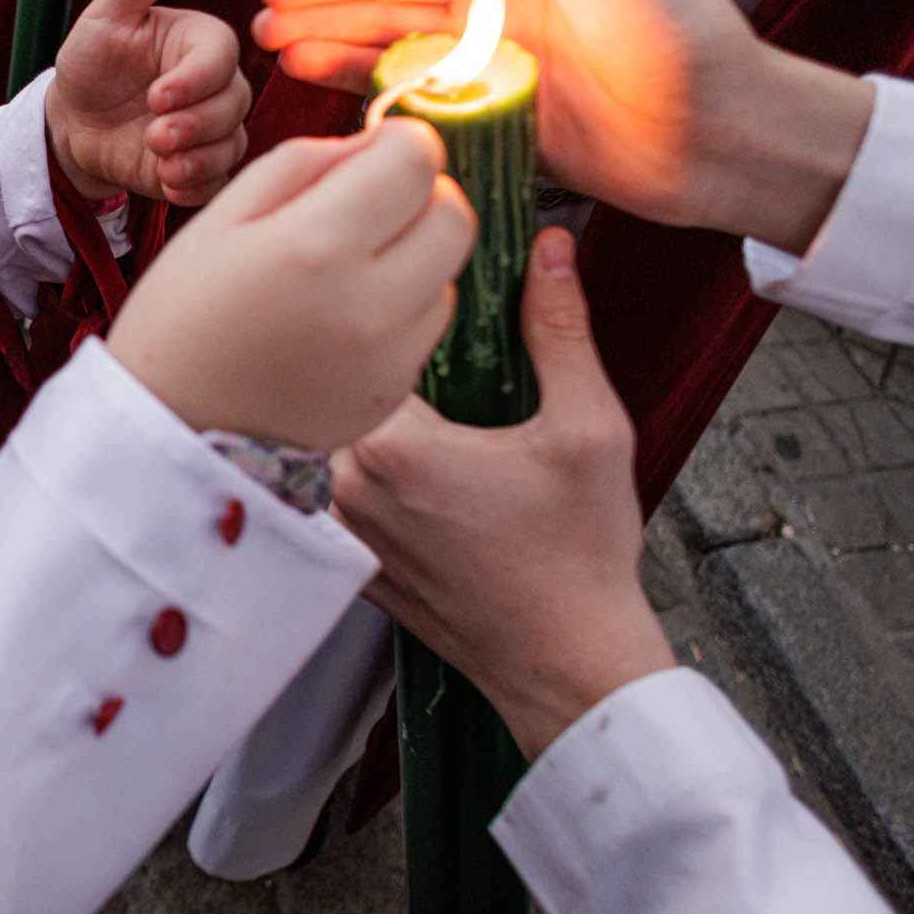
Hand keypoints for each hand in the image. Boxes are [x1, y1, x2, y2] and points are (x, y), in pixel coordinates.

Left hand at [48, 0, 252, 206]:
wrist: (74, 124)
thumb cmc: (91, 61)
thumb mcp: (108, 14)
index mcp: (204, 41)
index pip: (221, 59)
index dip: (194, 82)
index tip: (157, 97)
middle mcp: (219, 84)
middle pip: (234, 107)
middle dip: (194, 125)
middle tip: (153, 134)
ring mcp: (215, 128)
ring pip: (231, 146)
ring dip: (195, 159)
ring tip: (156, 158)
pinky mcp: (204, 168)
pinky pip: (218, 182)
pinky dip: (193, 185)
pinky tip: (163, 179)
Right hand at [108, 119, 473, 450]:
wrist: (171, 431)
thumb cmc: (181, 315)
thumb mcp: (220, 217)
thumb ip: (303, 161)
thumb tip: (375, 141)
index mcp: (315, 245)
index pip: (416, 159)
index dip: (401, 140)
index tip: (375, 150)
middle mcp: (368, 302)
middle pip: (454, 214)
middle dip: (421, 192)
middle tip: (370, 202)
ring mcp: (388, 354)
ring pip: (448, 269)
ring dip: (414, 250)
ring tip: (348, 266)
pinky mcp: (394, 390)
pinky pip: (429, 322)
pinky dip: (404, 303)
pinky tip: (345, 313)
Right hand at [256, 0, 872, 251]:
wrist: (718, 133)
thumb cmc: (680, 28)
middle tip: (261, 3)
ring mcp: (489, 51)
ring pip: (388, 31)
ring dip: (326, 31)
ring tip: (269, 39)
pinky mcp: (489, 108)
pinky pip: (410, 86)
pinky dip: (359, 79)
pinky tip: (313, 75)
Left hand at [337, 231, 675, 755]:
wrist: (565, 666)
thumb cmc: (580, 557)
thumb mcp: (589, 430)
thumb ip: (560, 330)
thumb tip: (550, 247)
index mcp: (396, 447)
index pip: (359, 338)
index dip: (387, 303)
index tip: (414, 282)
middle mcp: (347, 487)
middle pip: (331, 383)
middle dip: (365, 347)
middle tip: (408, 319)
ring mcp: (339, 528)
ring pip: (324, 433)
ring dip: (355, 403)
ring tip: (405, 378)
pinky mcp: (346, 559)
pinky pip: (329, 484)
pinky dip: (356, 458)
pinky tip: (406, 448)